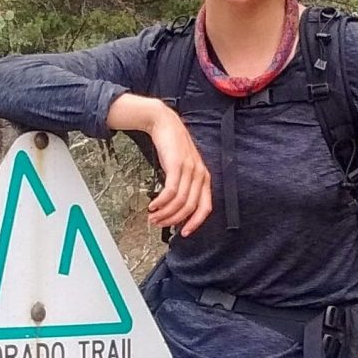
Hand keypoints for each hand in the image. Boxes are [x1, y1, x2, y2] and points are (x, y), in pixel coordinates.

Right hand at [146, 107, 211, 236]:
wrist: (164, 124)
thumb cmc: (173, 147)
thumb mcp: (183, 167)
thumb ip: (185, 185)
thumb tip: (177, 209)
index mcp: (204, 178)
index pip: (205, 207)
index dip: (195, 223)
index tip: (183, 233)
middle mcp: (199, 175)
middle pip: (190, 207)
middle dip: (173, 220)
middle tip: (159, 224)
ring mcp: (189, 169)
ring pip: (179, 201)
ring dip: (164, 213)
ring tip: (153, 216)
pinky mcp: (176, 165)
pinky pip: (170, 191)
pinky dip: (161, 202)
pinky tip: (152, 205)